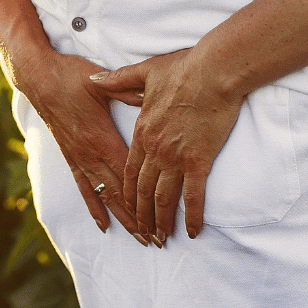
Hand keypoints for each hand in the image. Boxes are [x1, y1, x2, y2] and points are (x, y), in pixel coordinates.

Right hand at [15, 49, 144, 241]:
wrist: (37, 77)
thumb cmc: (71, 75)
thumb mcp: (102, 81)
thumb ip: (129, 92)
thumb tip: (154, 95)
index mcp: (102, 137)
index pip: (128, 176)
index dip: (145, 199)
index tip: (160, 218)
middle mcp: (90, 154)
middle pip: (119, 193)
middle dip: (139, 218)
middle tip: (157, 240)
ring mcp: (79, 158)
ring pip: (104, 196)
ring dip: (122, 219)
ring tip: (138, 238)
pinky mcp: (70, 157)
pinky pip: (83, 189)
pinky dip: (95, 208)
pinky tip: (103, 225)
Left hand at [90, 47, 242, 240]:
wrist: (213, 72)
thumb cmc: (183, 69)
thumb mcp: (144, 72)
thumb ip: (118, 80)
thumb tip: (93, 79)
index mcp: (142, 131)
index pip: (129, 170)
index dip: (127, 193)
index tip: (127, 208)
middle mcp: (155, 149)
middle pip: (144, 190)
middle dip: (141, 215)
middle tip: (143, 234)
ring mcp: (176, 157)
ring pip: (163, 197)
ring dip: (161, 220)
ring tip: (161, 238)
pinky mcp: (199, 160)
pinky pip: (193, 195)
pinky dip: (192, 215)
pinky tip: (193, 231)